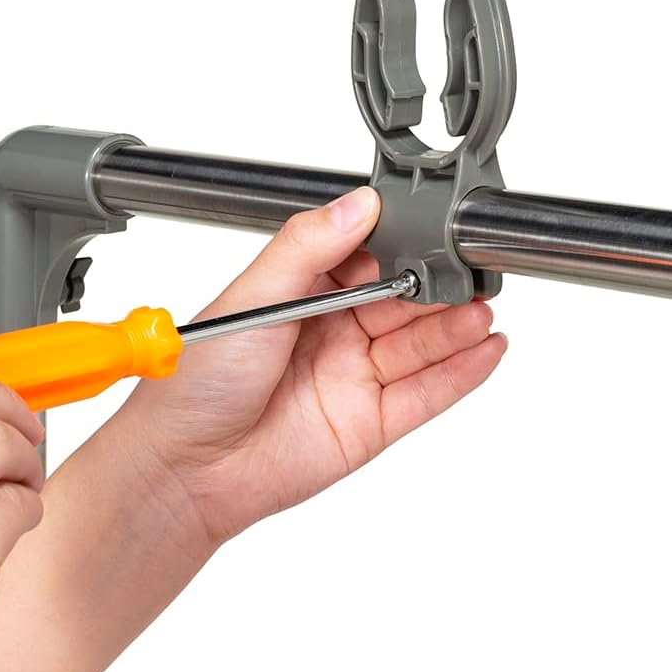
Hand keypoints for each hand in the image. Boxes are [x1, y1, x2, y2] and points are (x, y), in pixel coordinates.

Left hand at [116, 187, 506, 542]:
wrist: (184, 468)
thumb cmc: (197, 382)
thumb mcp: (253, 296)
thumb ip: (308, 247)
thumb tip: (359, 203)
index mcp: (304, 292)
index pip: (370, 258)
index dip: (404, 245)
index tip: (436, 229)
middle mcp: (334, 332)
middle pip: (404, 301)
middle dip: (439, 286)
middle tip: (470, 271)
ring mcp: (355, 378)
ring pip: (420, 345)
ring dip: (457, 326)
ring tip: (483, 307)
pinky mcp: (370, 422)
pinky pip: (425, 394)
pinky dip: (460, 373)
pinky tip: (487, 349)